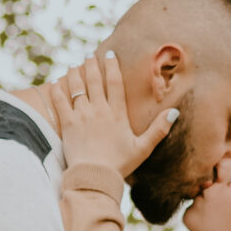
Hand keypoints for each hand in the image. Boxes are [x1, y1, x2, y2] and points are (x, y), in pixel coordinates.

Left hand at [50, 51, 173, 184]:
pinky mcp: (68, 124)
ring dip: (75, 73)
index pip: (115, 82)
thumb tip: (174, 112)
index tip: (110, 54)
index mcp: (117, 114)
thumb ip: (159, 129)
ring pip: (77, 87)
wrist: (95, 177)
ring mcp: (82, 116)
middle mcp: (99, 110)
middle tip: (89, 55)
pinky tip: (56, 82)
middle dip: (91, 65)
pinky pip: (60, 101)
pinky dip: (57, 90)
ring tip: (74, 65)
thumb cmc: (120, 164)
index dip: (112, 66)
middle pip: (94, 80)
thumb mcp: (143, 148)